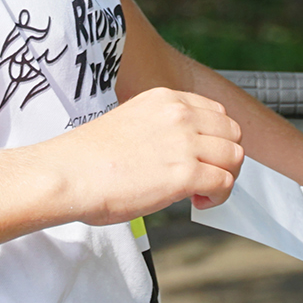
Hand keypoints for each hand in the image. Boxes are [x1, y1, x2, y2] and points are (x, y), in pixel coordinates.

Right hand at [45, 88, 244, 224]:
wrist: (67, 175)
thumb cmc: (87, 158)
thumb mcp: (130, 122)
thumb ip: (159, 128)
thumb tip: (179, 151)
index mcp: (164, 99)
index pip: (216, 112)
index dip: (215, 139)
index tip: (203, 157)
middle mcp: (178, 114)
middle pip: (233, 133)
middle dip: (225, 158)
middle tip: (206, 177)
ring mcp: (184, 142)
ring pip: (235, 157)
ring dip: (224, 178)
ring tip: (200, 193)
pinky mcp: (184, 173)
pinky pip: (224, 183)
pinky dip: (218, 197)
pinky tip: (196, 203)